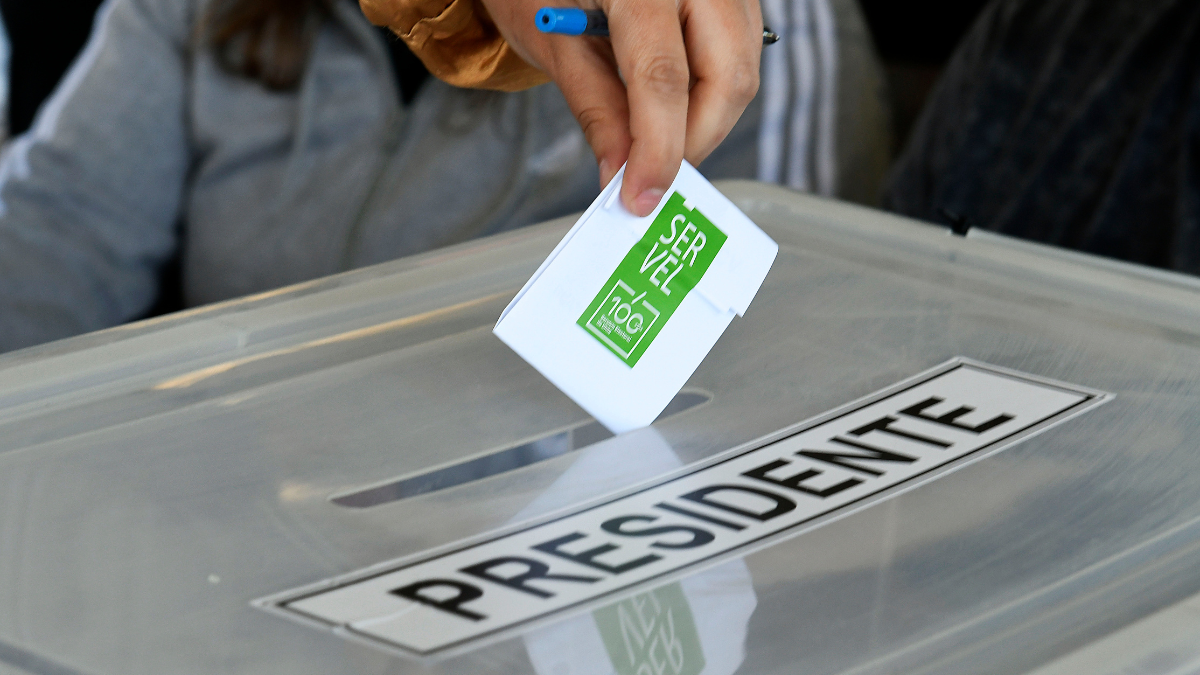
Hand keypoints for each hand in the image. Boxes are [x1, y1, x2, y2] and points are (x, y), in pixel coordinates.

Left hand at [480, 0, 762, 215]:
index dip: (657, 149)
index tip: (642, 196)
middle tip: (653, 178)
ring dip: (704, 121)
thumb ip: (596, 110)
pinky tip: (673, 107)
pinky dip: (711, 94)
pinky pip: (741, 55)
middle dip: (693, 141)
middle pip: (727, 78)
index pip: (663, 77)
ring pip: (742, 71)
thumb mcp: (557, 45)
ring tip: (657, 140)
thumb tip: (621, 172)